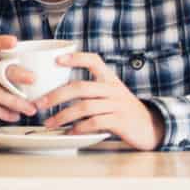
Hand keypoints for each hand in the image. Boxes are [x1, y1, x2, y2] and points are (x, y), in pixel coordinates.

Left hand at [36, 52, 163, 149]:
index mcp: (109, 79)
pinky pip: (95, 123)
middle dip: (56, 95)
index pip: (94, 61)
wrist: (151, 127)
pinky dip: (78, 128)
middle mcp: (113, 90)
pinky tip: (69, 132)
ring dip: (62, 116)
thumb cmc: (123, 111)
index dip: (75, 58)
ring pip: (84, 106)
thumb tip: (55, 93)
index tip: (56, 60)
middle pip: (80, 87)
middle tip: (39, 103)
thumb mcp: (110, 95)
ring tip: (48, 123)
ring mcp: (117, 105)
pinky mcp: (120, 122)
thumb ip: (90, 91)